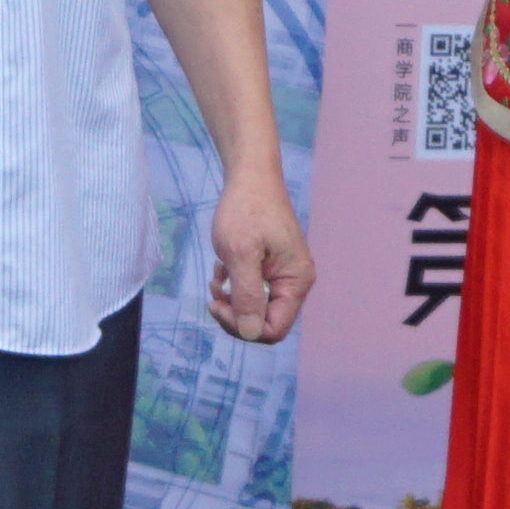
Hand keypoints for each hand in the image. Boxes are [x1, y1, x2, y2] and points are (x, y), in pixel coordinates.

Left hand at [205, 159, 314, 346]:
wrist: (250, 176)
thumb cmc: (246, 209)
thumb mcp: (240, 254)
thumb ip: (247, 295)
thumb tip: (249, 333)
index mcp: (296, 282)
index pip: (274, 329)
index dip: (243, 327)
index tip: (219, 305)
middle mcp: (296, 282)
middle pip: (265, 322)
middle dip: (236, 314)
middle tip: (214, 295)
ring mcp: (284, 274)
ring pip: (256, 308)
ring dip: (232, 300)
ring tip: (216, 279)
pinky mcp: (271, 267)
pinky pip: (253, 292)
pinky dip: (234, 286)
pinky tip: (221, 270)